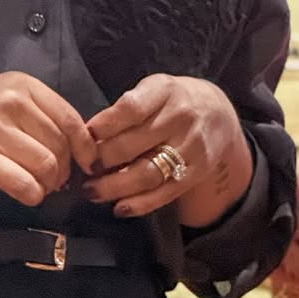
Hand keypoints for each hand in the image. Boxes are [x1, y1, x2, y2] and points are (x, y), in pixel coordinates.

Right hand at [0, 73, 97, 207]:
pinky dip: (31, 195)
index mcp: (22, 85)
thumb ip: (34, 114)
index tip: (88, 164)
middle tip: (54, 181)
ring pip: (46, 167)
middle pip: (61, 146)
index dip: (85, 147)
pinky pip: (24, 184)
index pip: (71, 119)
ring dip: (47, 185)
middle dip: (63, 170)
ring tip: (37, 187)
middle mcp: (13, 102)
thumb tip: (71, 147)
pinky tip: (24, 194)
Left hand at [82, 74, 251, 224]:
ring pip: (147, 173)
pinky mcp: (197, 171)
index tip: (85, 136)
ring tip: (92, 191)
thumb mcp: (152, 90)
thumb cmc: (171, 101)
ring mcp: (191, 146)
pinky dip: (140, 204)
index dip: (105, 125)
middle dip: (102, 159)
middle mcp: (181, 117)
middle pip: (134, 144)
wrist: (216, 113)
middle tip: (82, 168)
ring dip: (115, 187)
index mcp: (165, 90)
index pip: (131, 108)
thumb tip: (87, 135)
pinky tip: (119, 207)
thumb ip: (125, 109)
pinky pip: (165, 192)